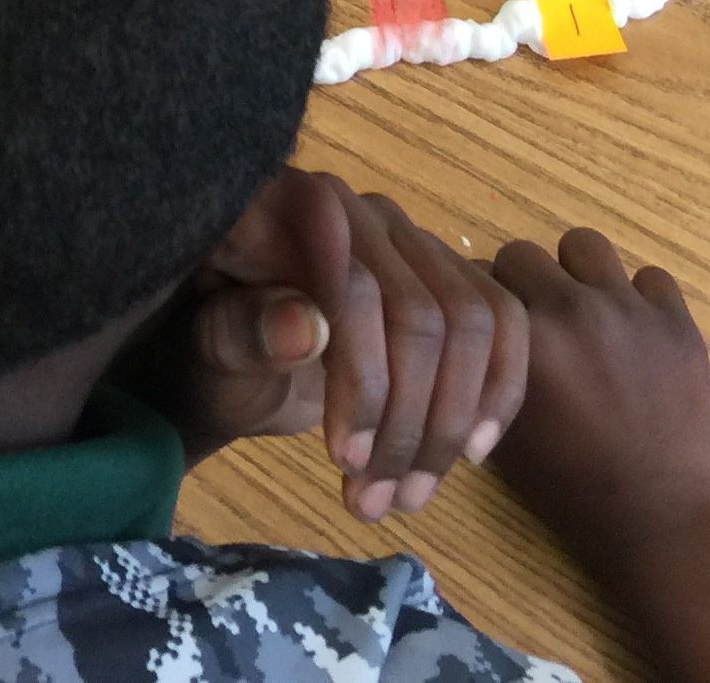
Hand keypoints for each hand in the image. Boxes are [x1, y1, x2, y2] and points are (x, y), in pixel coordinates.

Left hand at [124, 169, 527, 522]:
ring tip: (408, 497)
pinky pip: (504, 323)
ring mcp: (412, 241)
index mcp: (289, 208)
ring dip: (447, 424)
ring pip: (471, 325)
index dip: (363, 378)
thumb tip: (308, 328)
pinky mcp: (450, 275)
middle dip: (406, 420)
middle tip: (373, 501)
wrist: (236, 361)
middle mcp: (362, 213)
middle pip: (421, 314)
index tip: (345, 458)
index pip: (354, 287)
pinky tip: (470, 452)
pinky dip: (496, 392)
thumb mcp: (206, 354)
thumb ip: (243, 333)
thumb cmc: (210, 352)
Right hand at [487, 231, 709, 682]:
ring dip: (577, 274)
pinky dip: (637, 298)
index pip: (477, 281)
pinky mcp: (676, 320)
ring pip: (585, 246)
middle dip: (520, 283)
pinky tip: (634, 333)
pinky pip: (650, 277)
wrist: (662, 517)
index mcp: (522, 339)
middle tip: (534, 321)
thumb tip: (467, 335)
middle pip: (523, 254)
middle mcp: (571, 309)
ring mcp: (628, 309)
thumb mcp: (504, 434)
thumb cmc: (572, 487)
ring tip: (584, 312)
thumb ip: (484, 374)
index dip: (478, 303)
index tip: (486, 324)